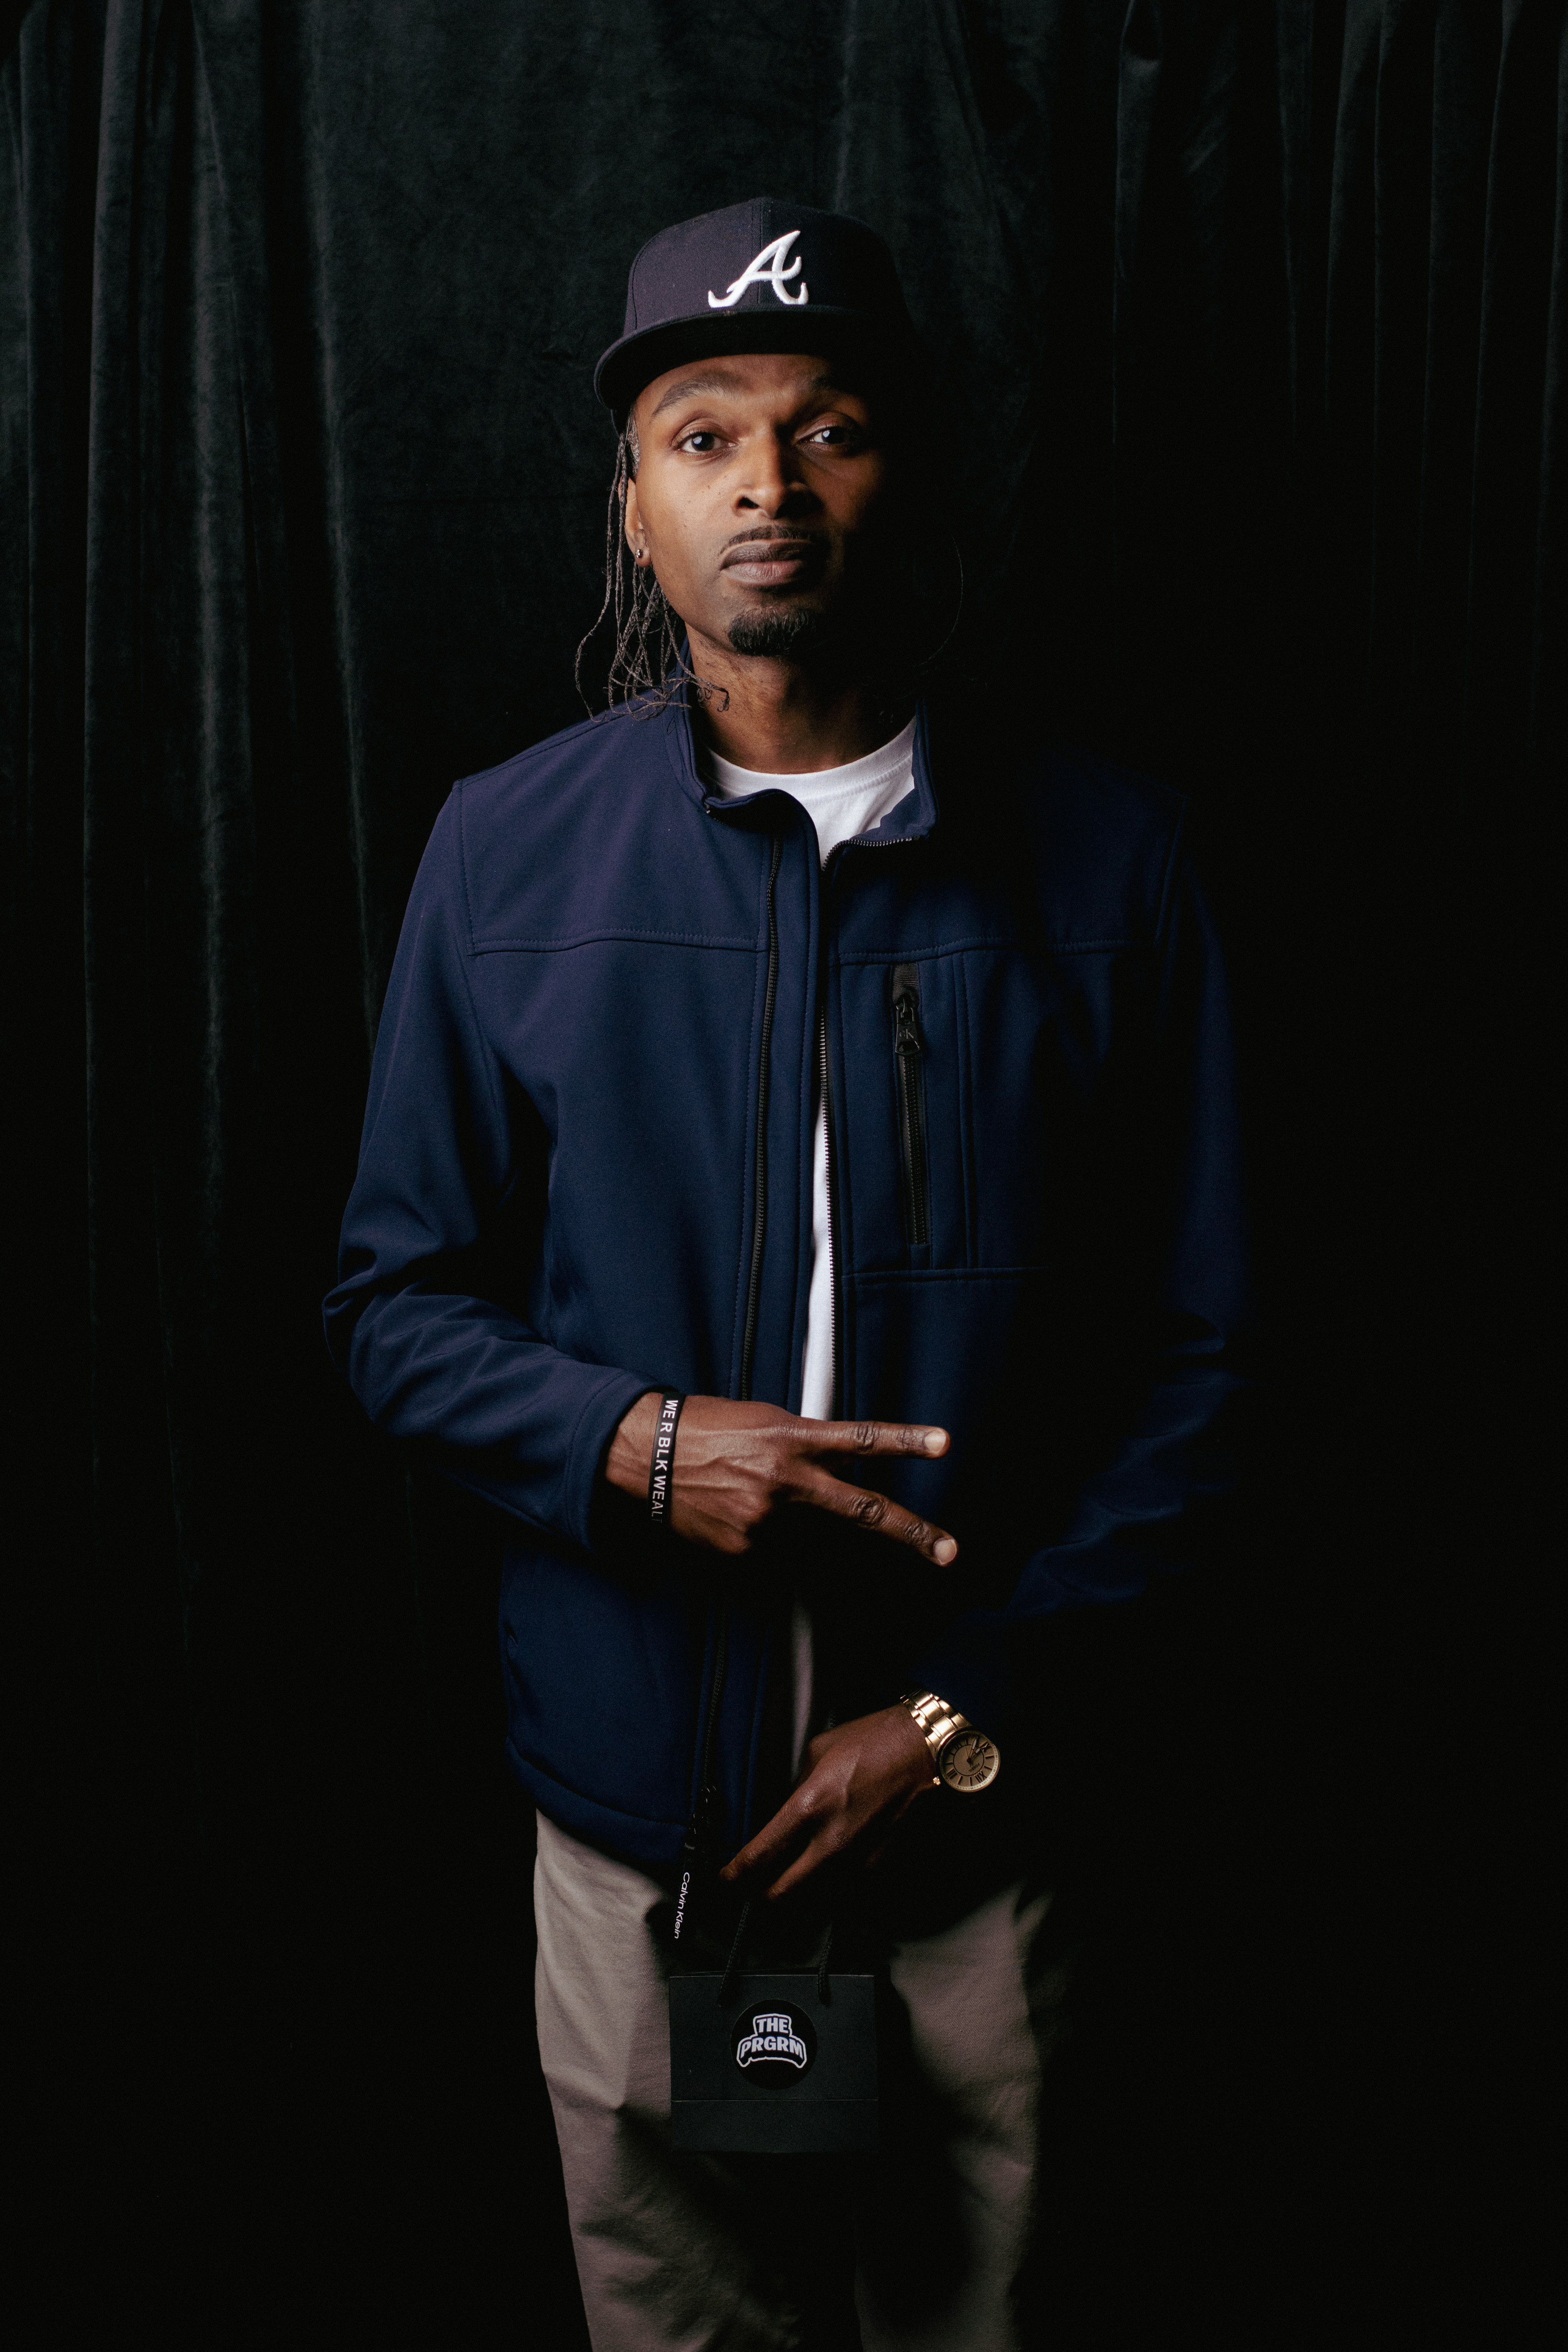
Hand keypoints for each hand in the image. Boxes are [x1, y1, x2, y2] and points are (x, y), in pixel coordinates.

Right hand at [605, 1394, 955, 1563]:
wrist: (646, 1456)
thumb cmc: (708, 1428)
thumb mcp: (764, 1421)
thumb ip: (807, 1445)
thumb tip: (840, 1468)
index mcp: (792, 1438)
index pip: (860, 1439)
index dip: (905, 1440)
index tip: (944, 1443)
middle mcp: (786, 1481)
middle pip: (862, 1510)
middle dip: (911, 1533)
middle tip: (950, 1551)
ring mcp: (766, 1521)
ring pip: (810, 1535)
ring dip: (797, 1524)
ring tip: (749, 1496)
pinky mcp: (744, 1550)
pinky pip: (773, 1551)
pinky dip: (763, 1536)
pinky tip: (732, 1513)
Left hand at [720, 1705, 937, 1900]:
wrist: (932, 1751)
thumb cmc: (878, 1741)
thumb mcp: (821, 1751)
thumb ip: (800, 1787)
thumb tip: (790, 1809)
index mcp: (810, 1807)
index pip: (760, 1856)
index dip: (735, 1875)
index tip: (725, 1879)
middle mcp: (832, 1843)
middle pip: (782, 1894)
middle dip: (761, 1898)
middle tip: (751, 1893)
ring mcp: (860, 1861)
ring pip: (816, 1900)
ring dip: (800, 1898)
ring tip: (789, 1889)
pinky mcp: (884, 1867)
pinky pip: (849, 1892)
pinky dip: (835, 1892)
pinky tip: (829, 1880)